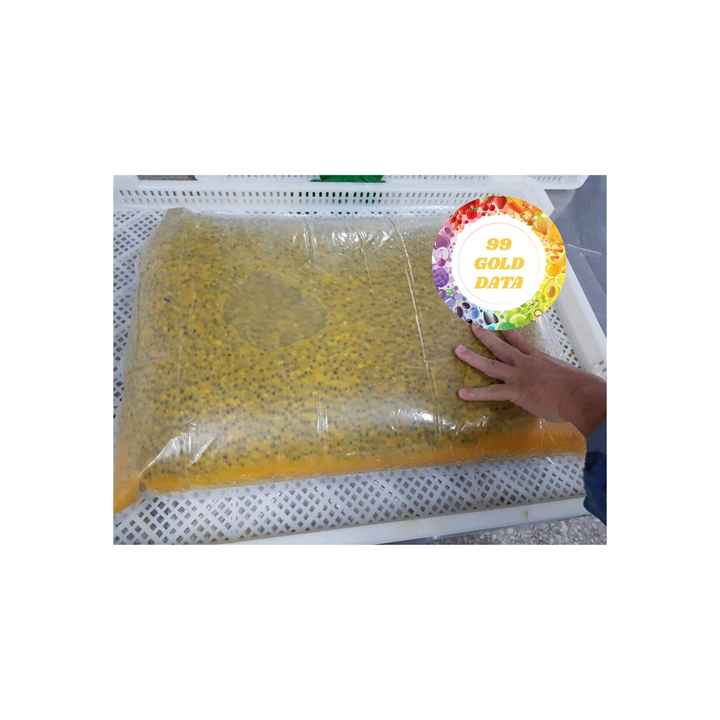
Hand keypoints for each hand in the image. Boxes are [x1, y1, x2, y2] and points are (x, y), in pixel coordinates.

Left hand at [454, 324, 605, 436]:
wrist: (579, 394)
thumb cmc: (580, 387)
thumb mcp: (569, 376)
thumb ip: (560, 378)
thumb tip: (565, 385)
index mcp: (539, 359)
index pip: (520, 342)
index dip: (508, 332)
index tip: (497, 324)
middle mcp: (526, 363)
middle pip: (501, 346)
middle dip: (485, 336)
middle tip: (472, 326)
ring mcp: (518, 376)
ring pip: (490, 365)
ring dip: (472, 357)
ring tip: (457, 350)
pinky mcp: (516, 391)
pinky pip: (491, 392)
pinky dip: (475, 394)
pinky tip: (461, 393)